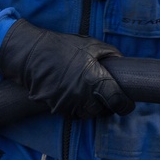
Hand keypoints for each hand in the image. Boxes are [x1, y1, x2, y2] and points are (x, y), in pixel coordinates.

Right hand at [0, 18, 133, 118]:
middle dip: (108, 105)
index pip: (118, 102)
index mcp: (95, 81)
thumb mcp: (91, 45)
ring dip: (93, 108)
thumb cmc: (62, 47)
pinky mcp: (57, 108)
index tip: (128, 104)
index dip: (126, 105)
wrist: (31, 55)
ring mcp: (69, 104)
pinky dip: (78, 107)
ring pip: (89, 114)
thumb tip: (121, 64)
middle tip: (108, 95)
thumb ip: (110, 55)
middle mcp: (83, 97)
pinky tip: (76, 95)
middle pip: (104, 111)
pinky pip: (74, 113)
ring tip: (92, 95)